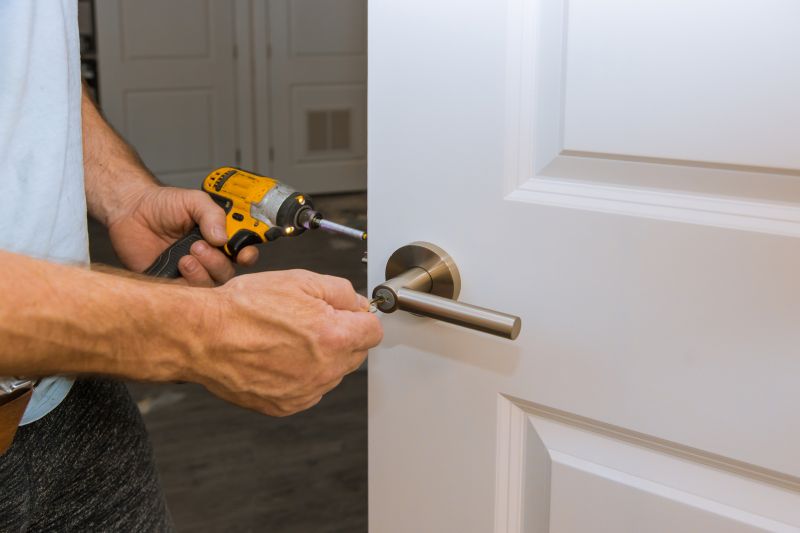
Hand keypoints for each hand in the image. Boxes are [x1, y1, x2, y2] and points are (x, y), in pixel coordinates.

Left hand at [106, 185, 258, 284]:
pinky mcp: (171, 282)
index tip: (243, 253)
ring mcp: (190, 272)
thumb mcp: (193, 200)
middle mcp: (208, 257)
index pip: (242, 253)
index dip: (247, 255)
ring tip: (185, 256)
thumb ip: (212, 214)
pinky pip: (187, 293)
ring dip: (203, 272)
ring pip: (209, 285)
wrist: (130, 210)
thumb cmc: (162, 204)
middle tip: (199, 246)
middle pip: (227, 273)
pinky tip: (179, 264)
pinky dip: (188, 282)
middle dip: (219, 263)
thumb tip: (224, 236)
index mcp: (219, 239)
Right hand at [191, 270, 382, 415]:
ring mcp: (305, 391)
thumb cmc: (243, 308)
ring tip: (286, 338)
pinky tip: (277, 356)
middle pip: (355, 353)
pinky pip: (308, 389)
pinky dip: (299, 375)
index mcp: (334, 336)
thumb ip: (340, 291)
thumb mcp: (299, 280)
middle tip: (308, 320)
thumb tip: (357, 303)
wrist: (203, 335)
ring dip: (320, 357)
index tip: (346, 313)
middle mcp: (324, 370)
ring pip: (331, 372)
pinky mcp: (285, 405)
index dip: (359, 317)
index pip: (373, 331)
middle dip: (341, 336)